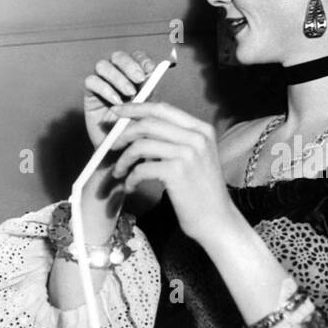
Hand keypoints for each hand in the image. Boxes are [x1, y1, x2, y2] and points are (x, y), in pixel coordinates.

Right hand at [83, 50, 158, 149]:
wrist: (120, 148)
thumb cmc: (136, 129)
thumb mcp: (147, 109)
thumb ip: (149, 90)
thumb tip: (152, 74)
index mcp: (133, 75)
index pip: (136, 57)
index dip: (142, 59)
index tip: (151, 69)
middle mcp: (116, 76)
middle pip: (118, 56)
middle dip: (129, 65)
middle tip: (139, 79)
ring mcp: (101, 83)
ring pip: (103, 65)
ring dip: (117, 77)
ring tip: (129, 93)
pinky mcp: (89, 94)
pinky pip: (91, 81)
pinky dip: (105, 89)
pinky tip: (115, 102)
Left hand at [107, 101, 240, 246]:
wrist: (216, 219)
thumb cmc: (200, 191)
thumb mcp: (195, 157)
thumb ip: (174, 139)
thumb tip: (139, 128)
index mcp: (201, 129)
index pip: (162, 108)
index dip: (135, 108)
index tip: (116, 112)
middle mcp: (197, 137)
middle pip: (148, 123)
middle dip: (123, 133)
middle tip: (111, 145)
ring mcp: (188, 154)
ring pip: (140, 145)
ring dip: (123, 159)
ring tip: (119, 172)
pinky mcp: (177, 172)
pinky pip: (141, 169)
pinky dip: (130, 178)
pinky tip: (130, 187)